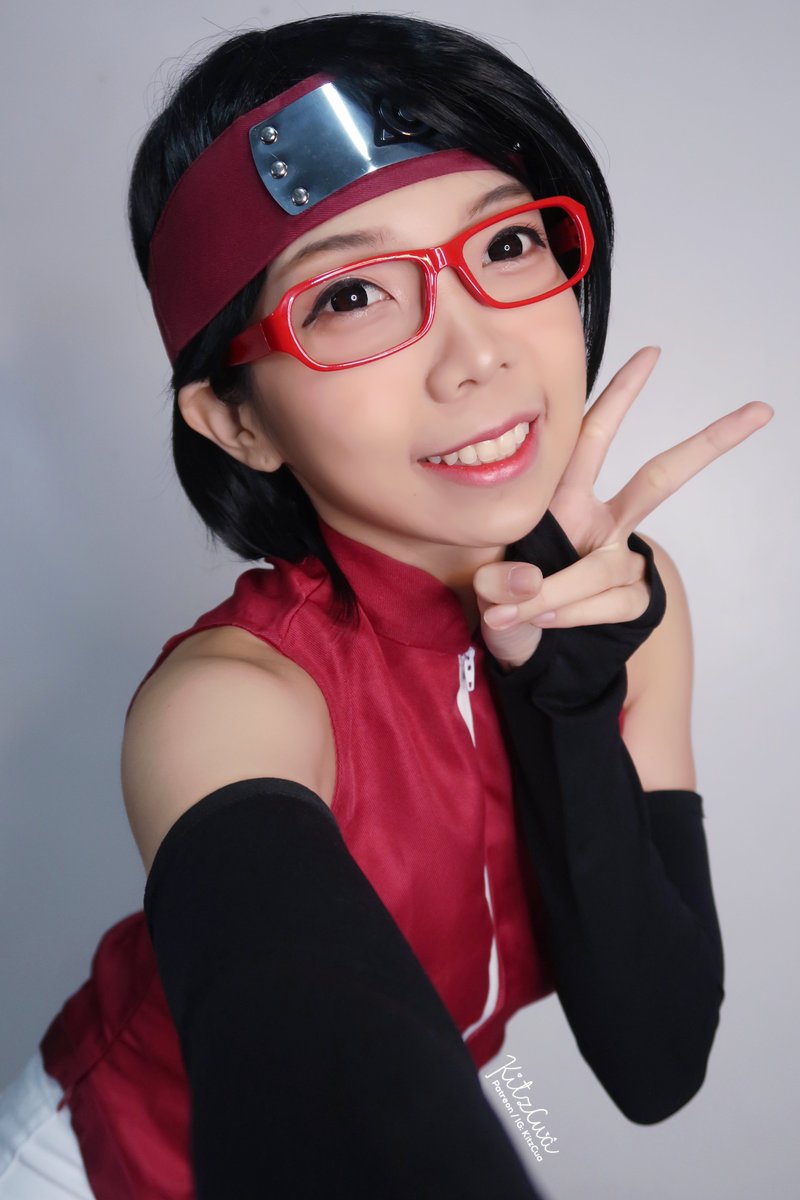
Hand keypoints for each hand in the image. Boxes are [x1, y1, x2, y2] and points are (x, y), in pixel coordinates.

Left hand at [475, 345, 774, 669]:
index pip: (592, 439)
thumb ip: (498, 585)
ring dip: (558, 593)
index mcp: (563, 499)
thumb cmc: (501, 601)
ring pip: (606, 569)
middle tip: (758, 412)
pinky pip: (612, 604)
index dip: (618, 396)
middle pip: (660, 480)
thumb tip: (529, 583)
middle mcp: (601, 522)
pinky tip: (548, 621)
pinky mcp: (633, 597)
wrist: (521, 650)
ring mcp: (621, 559)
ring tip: (513, 614)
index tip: (651, 354)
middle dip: (707, 445)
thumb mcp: (484, 585)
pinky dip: (574, 616)